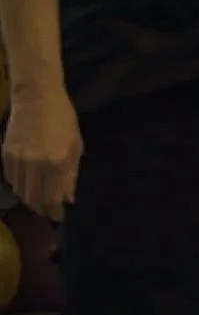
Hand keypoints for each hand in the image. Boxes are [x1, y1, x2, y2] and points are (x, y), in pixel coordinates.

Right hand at [2, 84, 80, 220]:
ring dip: (30, 198)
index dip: (55, 211)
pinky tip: (26, 183)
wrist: (36, 98)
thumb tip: (68, 198)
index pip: (53, 197)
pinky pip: (11, 179)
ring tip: (38, 199)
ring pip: (21, 191)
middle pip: (34, 198)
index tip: (59, 217)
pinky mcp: (5, 156)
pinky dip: (19, 185)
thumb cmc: (63, 119)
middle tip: (48, 211)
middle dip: (42, 208)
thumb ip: (71, 173)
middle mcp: (36, 164)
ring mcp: (18, 160)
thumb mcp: (76, 144)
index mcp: (58, 161)